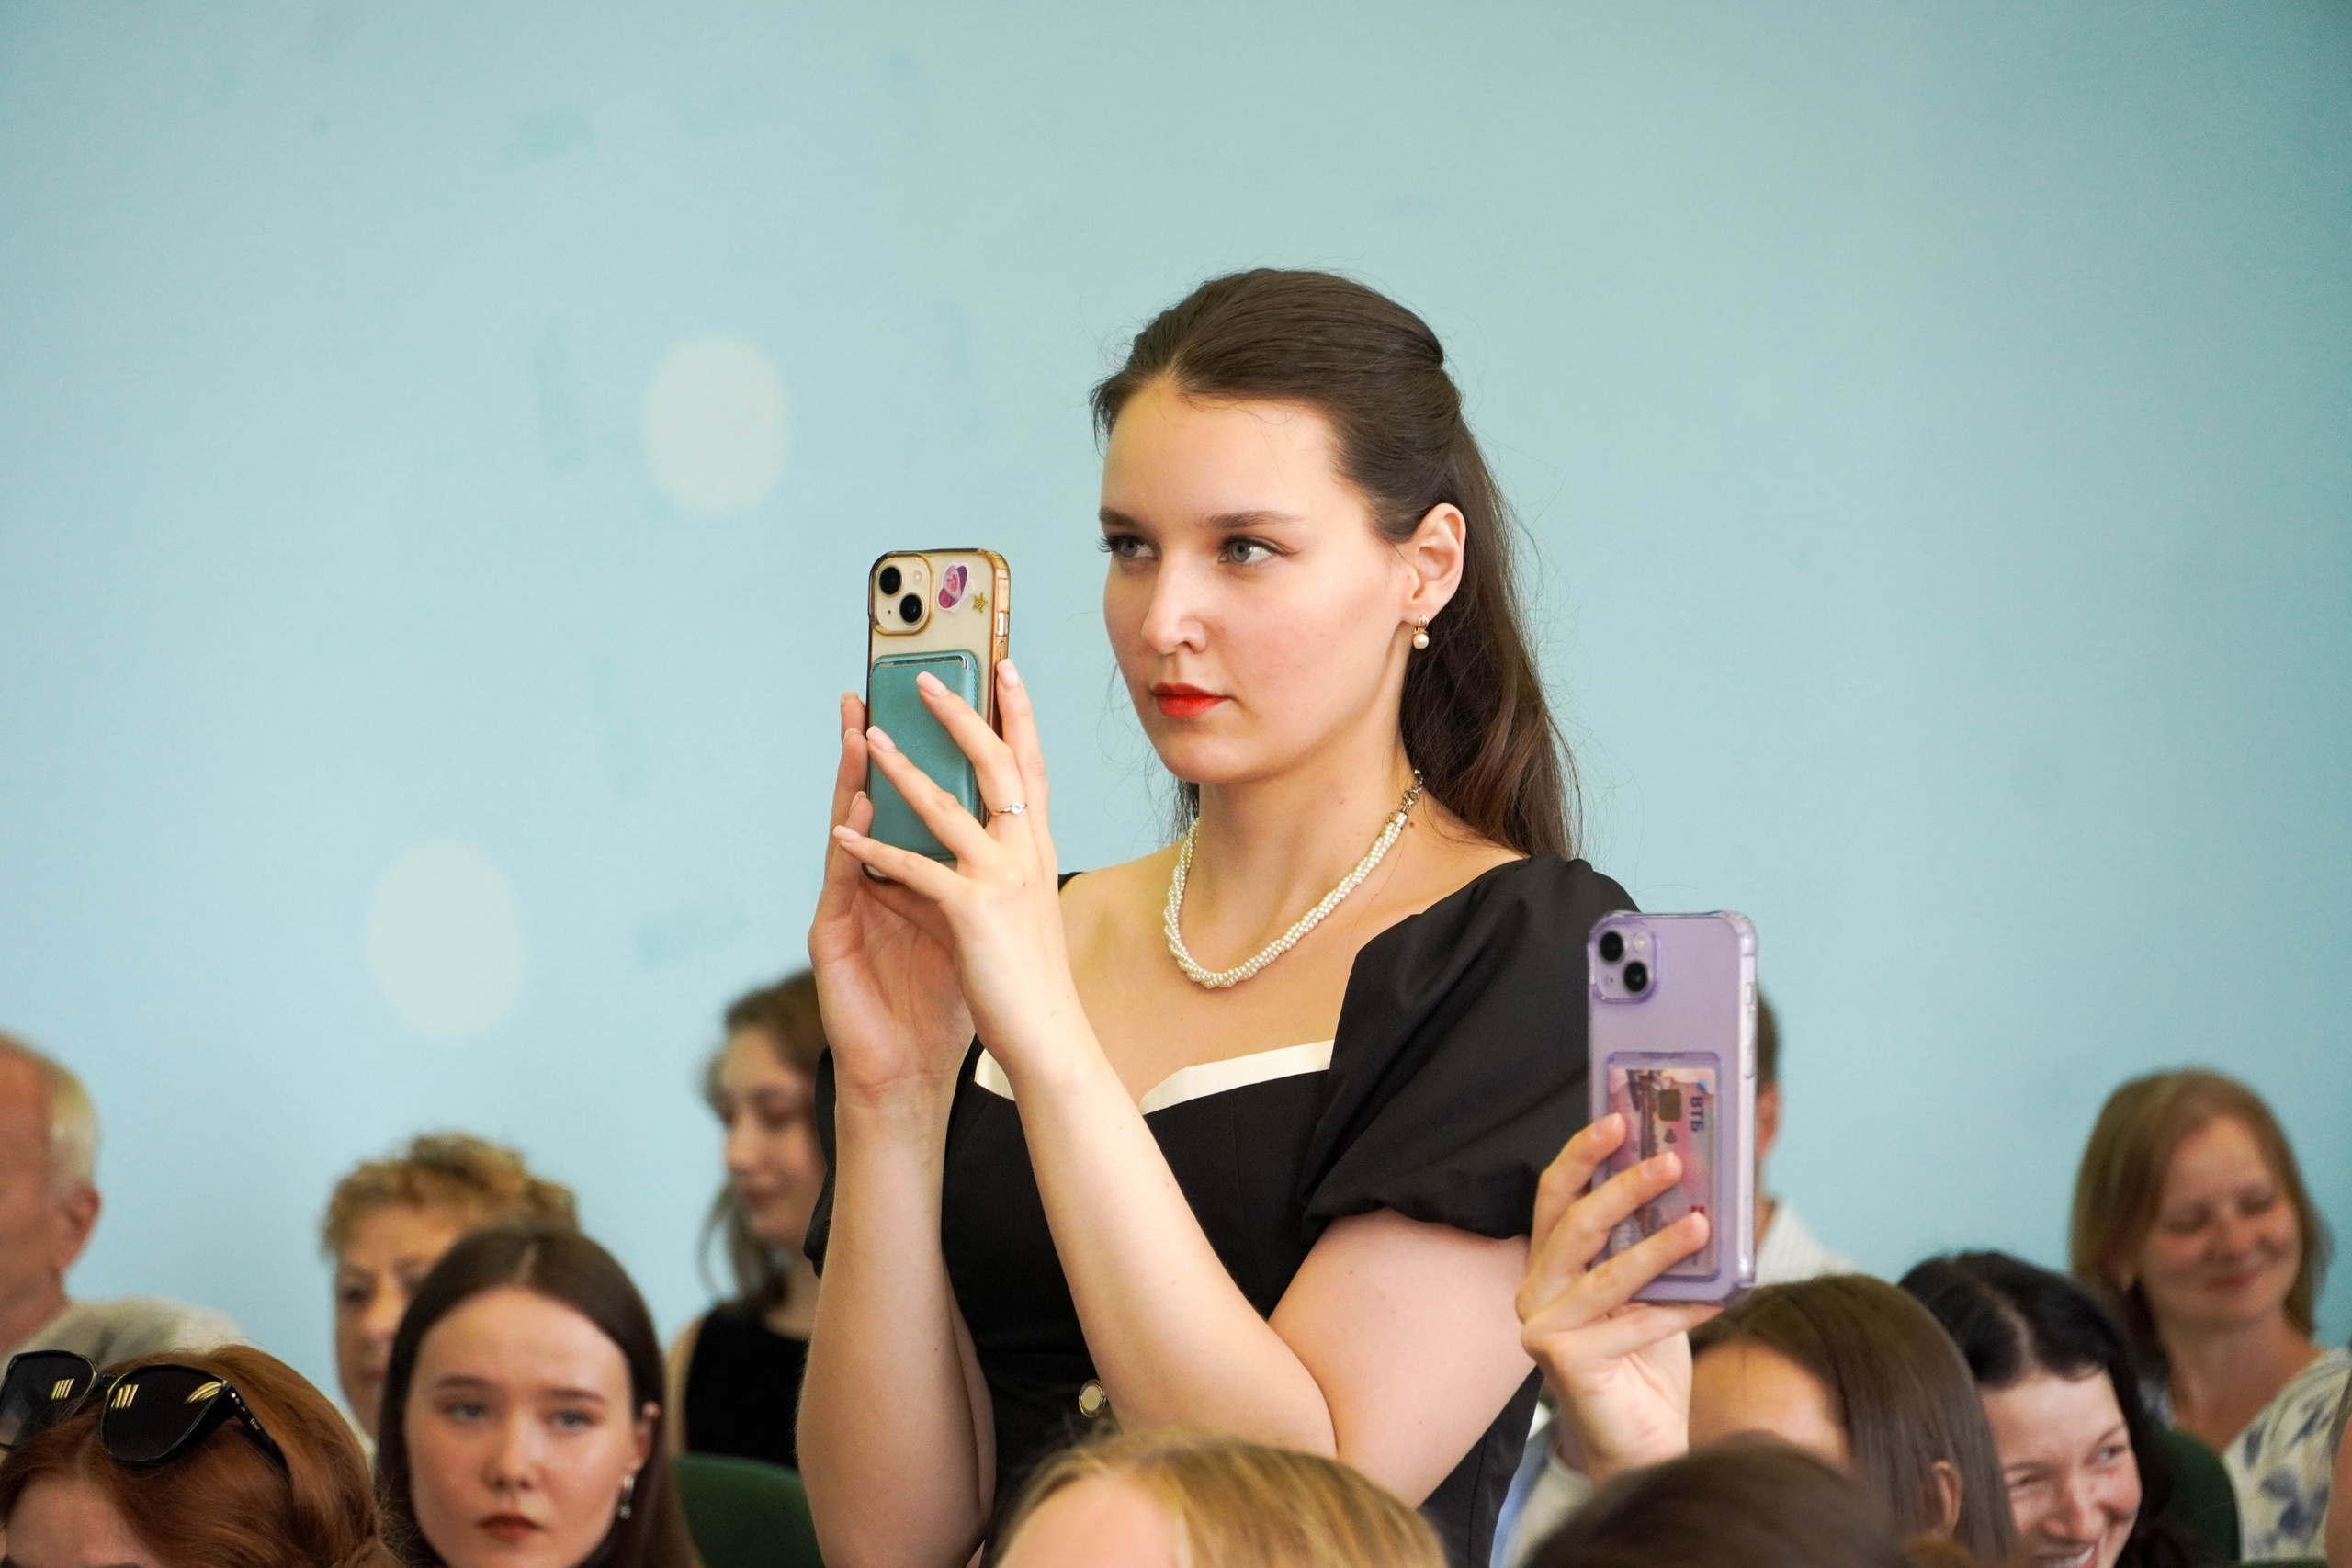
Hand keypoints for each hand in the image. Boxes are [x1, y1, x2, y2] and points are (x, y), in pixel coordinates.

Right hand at [807, 692, 976, 1104]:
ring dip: (853, 780)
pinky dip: (849, 847)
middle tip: (877, 688)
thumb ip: (975, 875)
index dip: (932, 751)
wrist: (909, 1071)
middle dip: (880, 742)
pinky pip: (842, 882)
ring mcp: (850, 904)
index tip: (946, 696)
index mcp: (914, 873)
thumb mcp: (968, 924)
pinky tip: (854, 816)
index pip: (922, 799)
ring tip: (860, 731)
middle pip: (879, 799)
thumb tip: (1013, 825)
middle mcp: (876, 879)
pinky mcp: (831, 936)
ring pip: (852, 828)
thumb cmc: (941, 1000)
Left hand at [827, 660, 1085, 1076]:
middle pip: (994, 765)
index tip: (1005, 670)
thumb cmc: (1033, 983)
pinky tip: (843, 833)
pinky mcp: (971, 912)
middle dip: (959, 716)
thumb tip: (973, 844)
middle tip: (924, 680)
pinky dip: (873, 849)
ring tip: (867, 738)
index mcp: (1039, 851)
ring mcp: (1002, 880)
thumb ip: (1001, 871)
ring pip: (944, 806)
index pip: (1030, 767)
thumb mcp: (1024, 911)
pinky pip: (912, 868)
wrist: (1050, 1041)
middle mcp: (1027, 854)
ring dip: (900, 769)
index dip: (1019, 715)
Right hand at [1516, 1114, 1720, 1485]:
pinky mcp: (1564, 1362)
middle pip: (1575, 1224)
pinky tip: (1720, 1299)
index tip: (1619, 1118)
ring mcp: (1543, 1328)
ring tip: (1703, 1223)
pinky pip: (1633, 1324)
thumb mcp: (1650, 1287)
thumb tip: (1691, 1181)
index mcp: (1547, 1264)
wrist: (1646, 1439)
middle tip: (1671, 1162)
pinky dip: (1680, 1310)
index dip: (1582, 1153)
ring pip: (1606, 1273)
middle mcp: (1534, 1292)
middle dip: (1624, 1187)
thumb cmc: (1648, 1359)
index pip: (1555, 1195)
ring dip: (1660, 1245)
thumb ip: (1651, 1242)